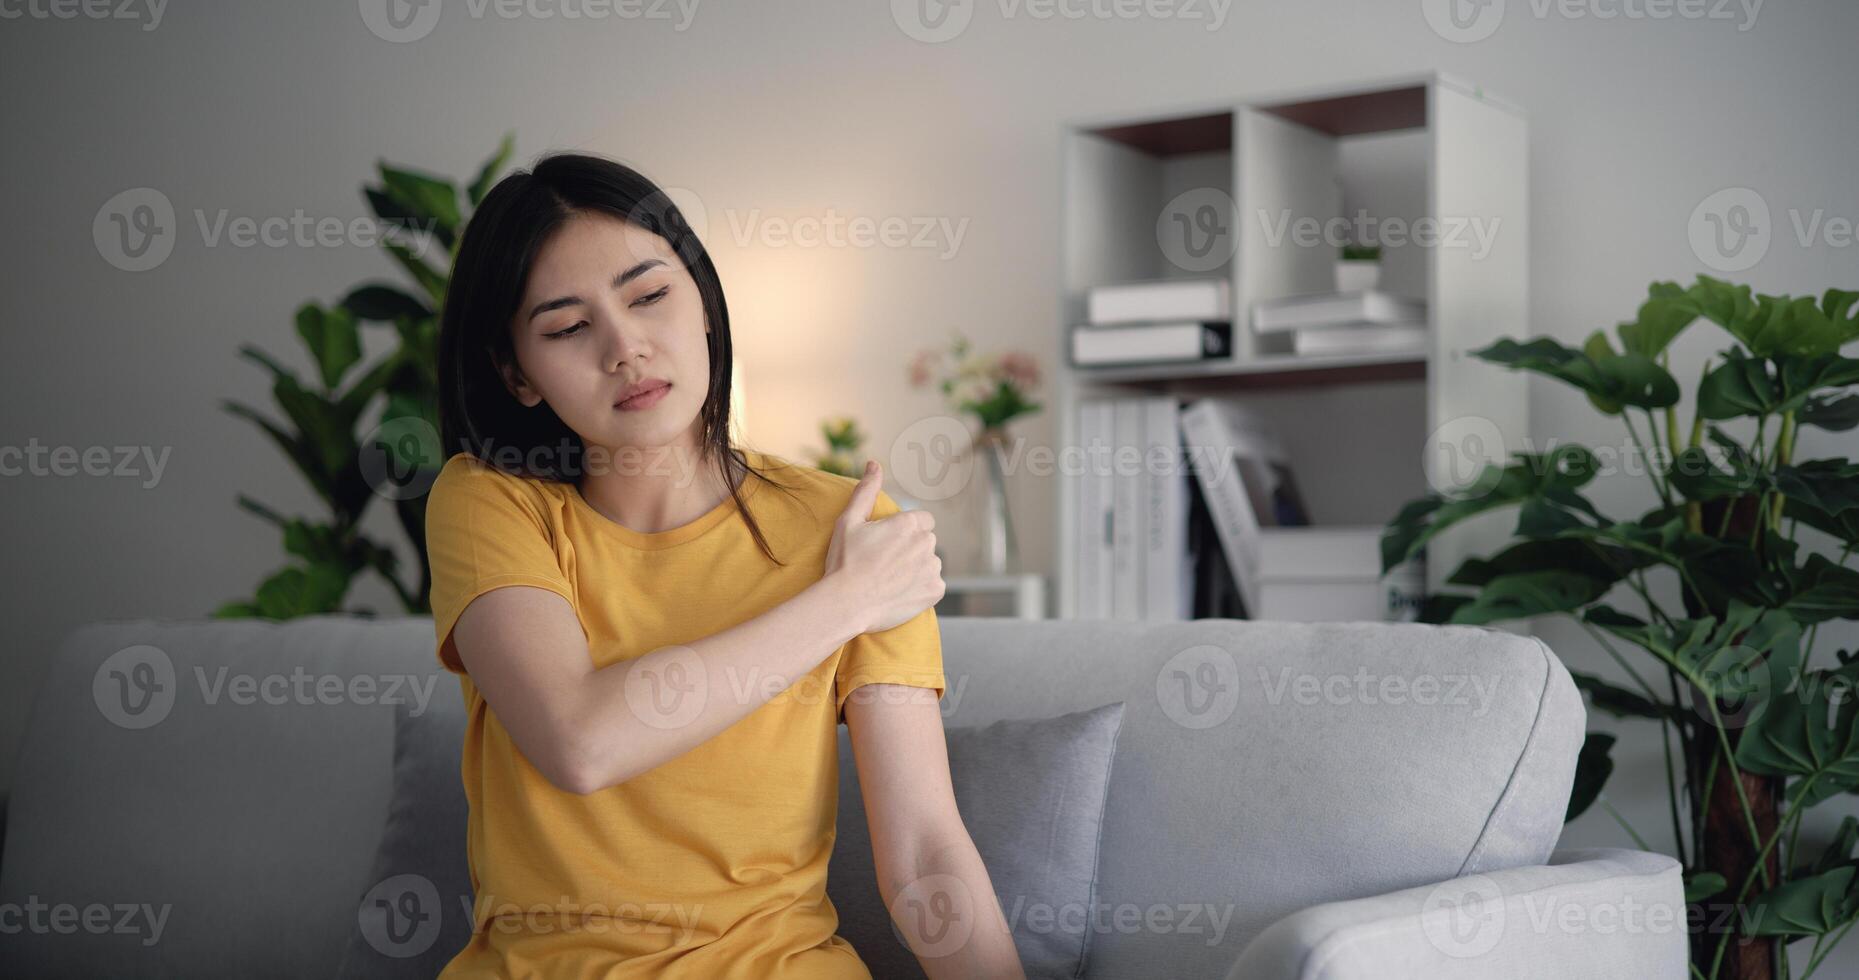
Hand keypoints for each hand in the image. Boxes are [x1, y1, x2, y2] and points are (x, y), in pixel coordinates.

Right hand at [824, 460, 944, 633]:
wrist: (845, 603)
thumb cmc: (844, 561)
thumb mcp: (849, 520)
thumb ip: (866, 490)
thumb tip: (874, 463)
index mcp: (909, 523)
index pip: (923, 520)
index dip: (906, 531)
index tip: (889, 544)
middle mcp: (926, 543)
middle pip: (926, 541)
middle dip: (912, 548)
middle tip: (886, 563)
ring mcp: (932, 568)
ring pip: (930, 563)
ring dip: (918, 568)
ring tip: (891, 580)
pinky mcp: (935, 591)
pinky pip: (934, 585)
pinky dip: (922, 589)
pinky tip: (900, 592)